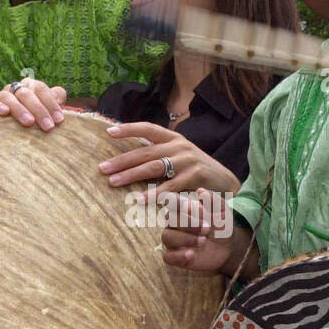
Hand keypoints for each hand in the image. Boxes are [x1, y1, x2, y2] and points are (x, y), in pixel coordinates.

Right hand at [0, 78, 67, 130]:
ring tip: (29, 122)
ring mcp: (0, 96)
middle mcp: (14, 89)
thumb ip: (54, 102)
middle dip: (39, 110)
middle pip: (27, 93)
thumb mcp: (45, 114)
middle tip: (48, 127)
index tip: (59, 120)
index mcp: (30, 87)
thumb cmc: (32, 124)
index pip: (41, 89)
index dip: (51, 103)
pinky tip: (4, 112)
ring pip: (8, 97)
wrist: (6, 137)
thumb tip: (59, 95)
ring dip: (19, 109)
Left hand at [103, 122, 240, 195]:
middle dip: (122, 160)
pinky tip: (139, 200)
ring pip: (153, 167)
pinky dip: (152, 194)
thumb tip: (129, 158)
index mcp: (174, 138)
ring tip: (113, 182)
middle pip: (145, 151)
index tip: (109, 132)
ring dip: (131, 175)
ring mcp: (187, 161)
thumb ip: (160, 154)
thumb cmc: (196, 171)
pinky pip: (169, 187)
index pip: (149, 128)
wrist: (226, 183)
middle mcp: (179, 146)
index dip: (129, 128)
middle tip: (102, 169)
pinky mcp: (194, 177)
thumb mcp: (180, 156)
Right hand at [161, 188, 237, 272]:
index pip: (171, 201)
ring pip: (167, 237)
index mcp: (183, 208)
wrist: (228, 247)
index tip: (190, 206)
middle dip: (189, 223)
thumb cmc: (222, 226)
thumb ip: (213, 201)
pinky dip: (178, 256)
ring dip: (185, 239)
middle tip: (207, 228)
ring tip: (203, 241)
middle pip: (171, 219)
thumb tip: (200, 191)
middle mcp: (175, 223)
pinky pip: (167, 257)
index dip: (177, 203)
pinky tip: (192, 254)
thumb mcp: (223, 212)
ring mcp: (174, 240)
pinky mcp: (176, 256)